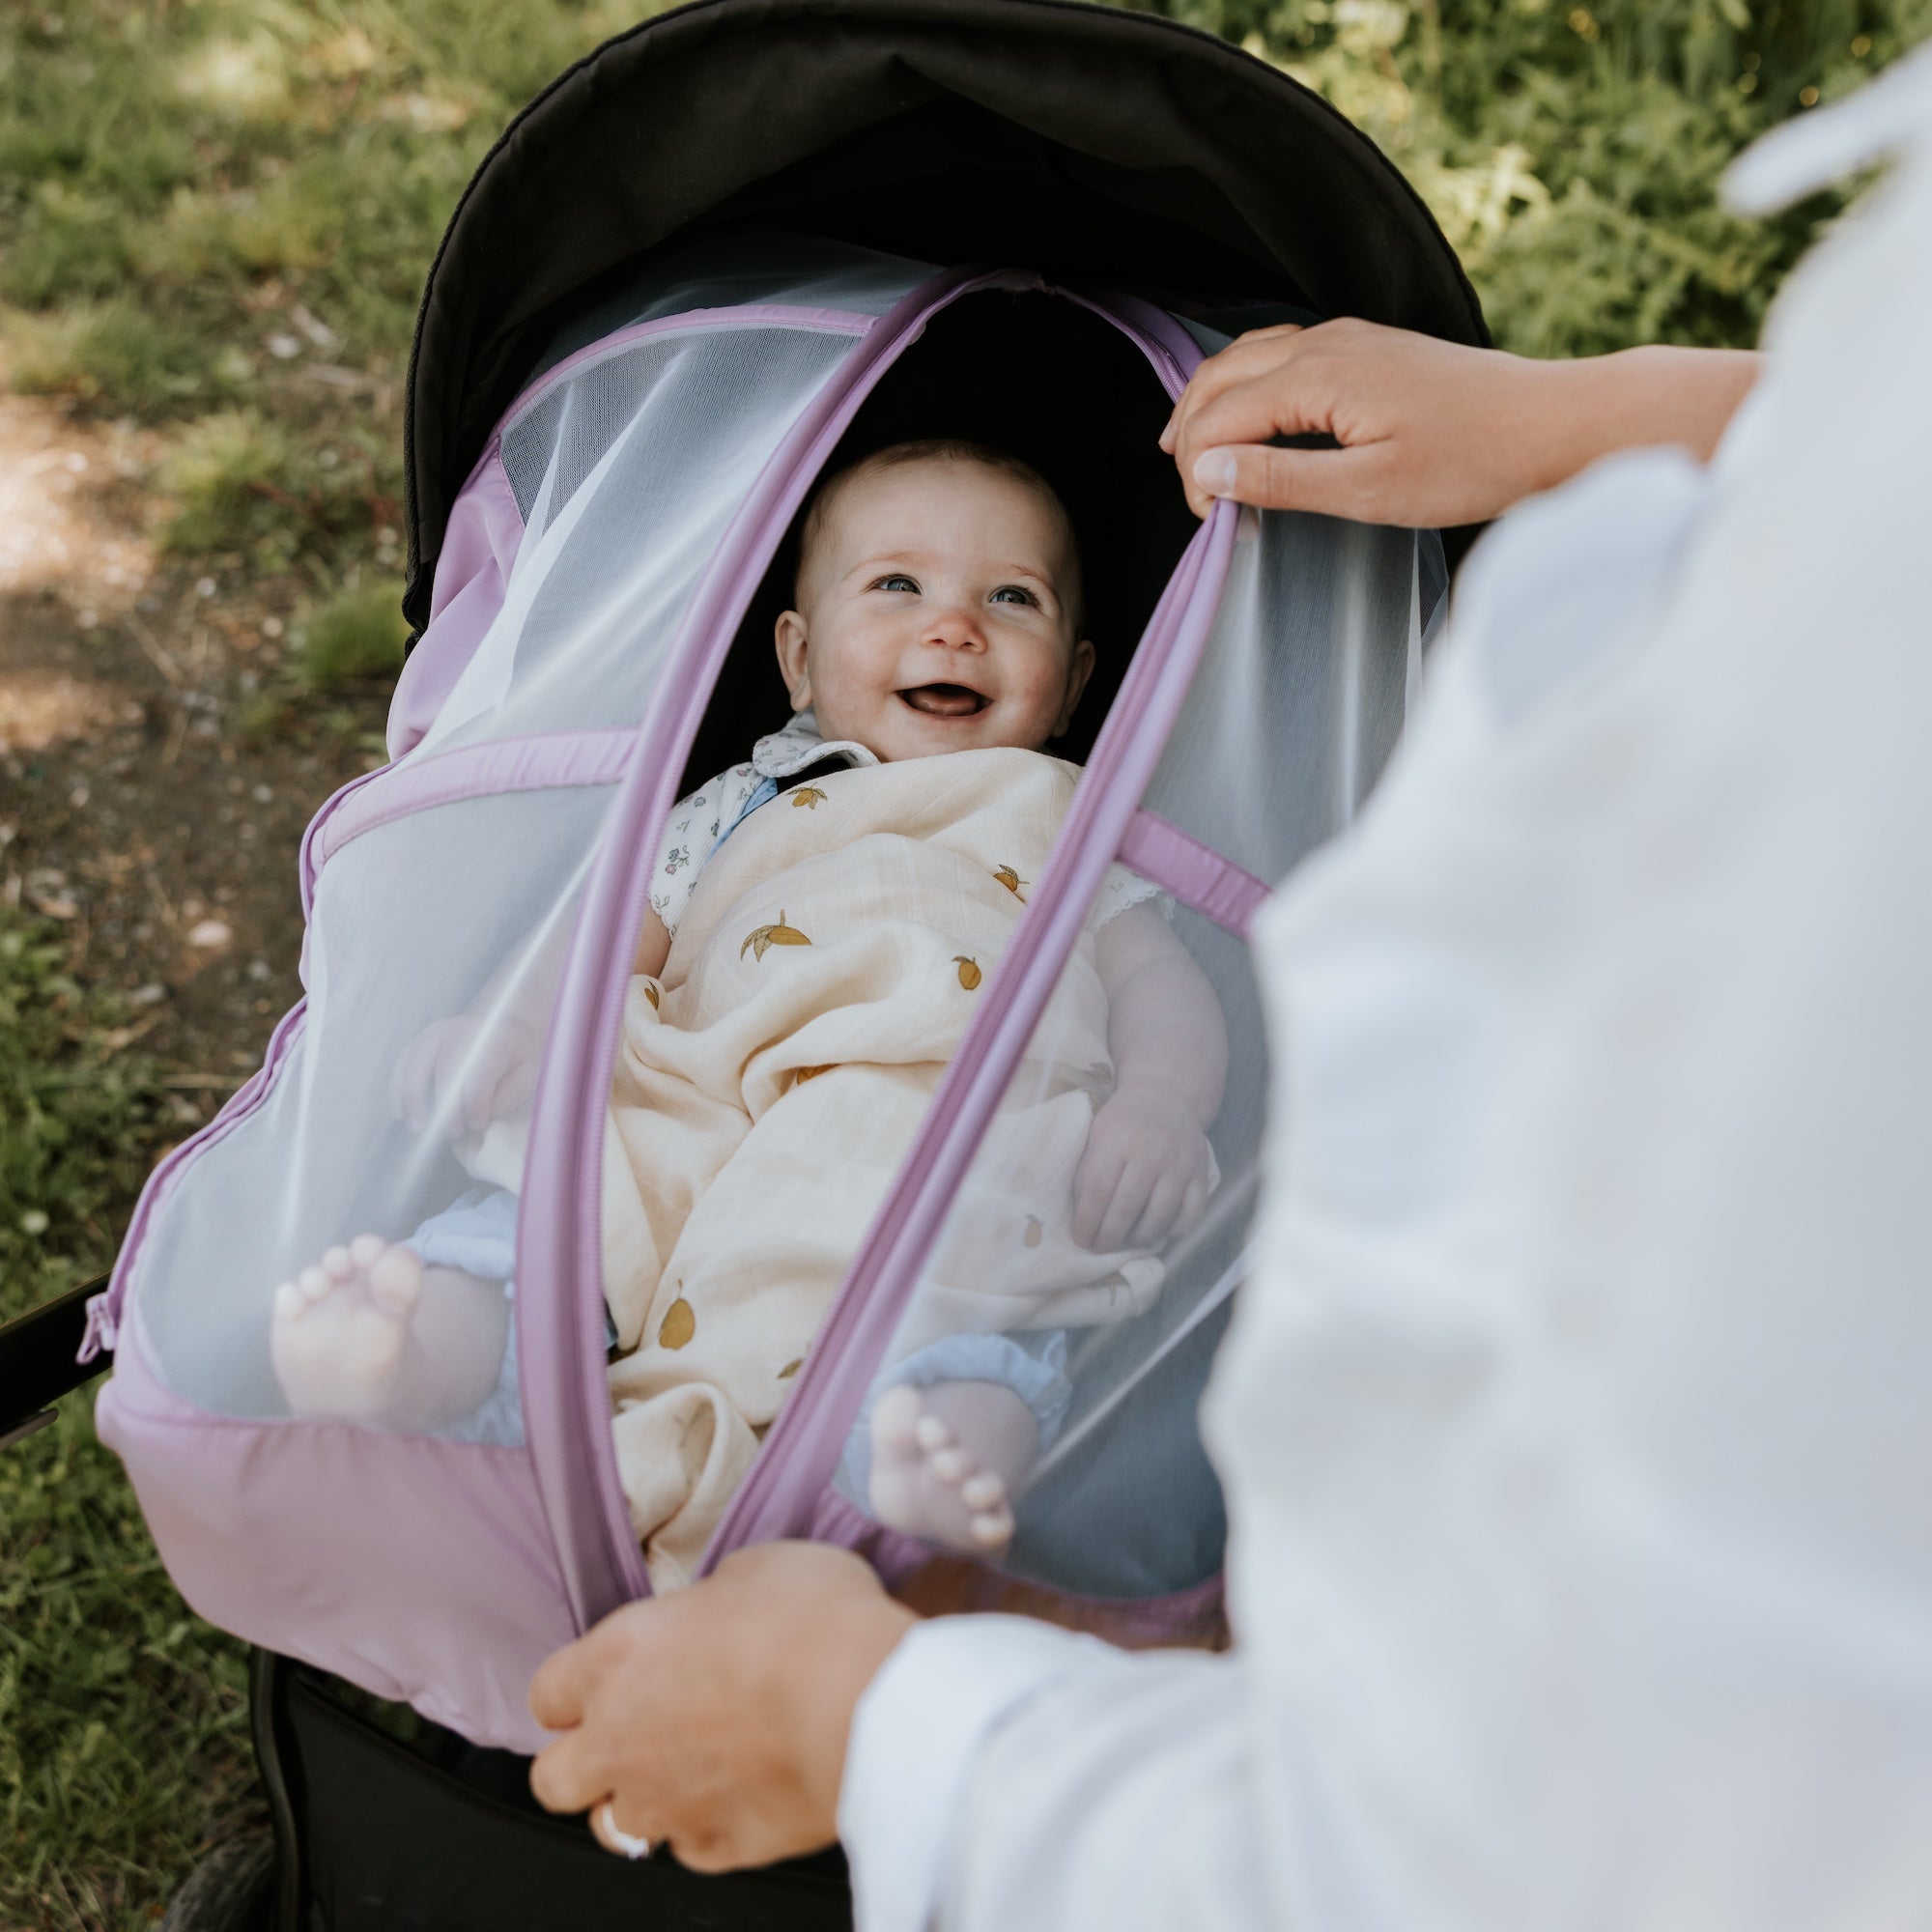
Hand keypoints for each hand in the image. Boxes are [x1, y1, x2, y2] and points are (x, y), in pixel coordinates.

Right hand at [391, 1011, 539, 1133]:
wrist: (502, 1024)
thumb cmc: (515, 1056)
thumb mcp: (527, 1075)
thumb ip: (506, 1096)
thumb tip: (476, 1118)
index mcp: (494, 1037)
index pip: (481, 1071)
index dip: (476, 1101)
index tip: (476, 1125)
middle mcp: (460, 1030)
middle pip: (446, 1068)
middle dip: (446, 1105)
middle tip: (451, 1132)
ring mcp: (435, 1034)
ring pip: (416, 1065)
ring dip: (414, 1099)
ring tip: (417, 1127)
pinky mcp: (419, 1042)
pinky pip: (402, 1064)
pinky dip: (398, 1090)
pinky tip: (400, 1113)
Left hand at [528, 1543, 915, 1872]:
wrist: (863, 1701)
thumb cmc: (810, 1622)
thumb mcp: (754, 1569)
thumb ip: (711, 1602)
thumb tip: (718, 1615)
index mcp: (617, 1659)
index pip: (546, 1693)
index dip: (573, 1692)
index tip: (601, 1685)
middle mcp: (620, 1740)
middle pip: (552, 1779)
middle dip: (581, 1763)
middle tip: (627, 1739)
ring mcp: (664, 1805)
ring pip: (613, 1828)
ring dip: (641, 1802)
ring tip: (689, 1773)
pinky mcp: (717, 1848)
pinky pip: (691, 1849)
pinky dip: (709, 1826)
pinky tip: (744, 1794)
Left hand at [1071, 1084, 1213, 1251]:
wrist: (1167, 1094)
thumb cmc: (1123, 1120)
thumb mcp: (1097, 1134)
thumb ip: (1088, 1170)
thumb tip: (1080, 1215)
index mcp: (1117, 1140)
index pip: (1098, 1191)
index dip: (1087, 1221)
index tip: (1080, 1238)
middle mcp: (1150, 1153)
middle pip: (1126, 1208)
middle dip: (1108, 1236)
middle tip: (1099, 1246)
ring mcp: (1179, 1165)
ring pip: (1159, 1217)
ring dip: (1138, 1238)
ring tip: (1125, 1240)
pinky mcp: (1200, 1174)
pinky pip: (1191, 1214)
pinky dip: (1175, 1230)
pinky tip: (1159, 1229)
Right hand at [1163, 320, 1760, 526]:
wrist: (1553, 424)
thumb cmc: (1472, 462)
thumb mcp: (1368, 491)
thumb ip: (1282, 479)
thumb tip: (1210, 470)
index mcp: (1317, 376)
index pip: (1220, 418)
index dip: (1200, 472)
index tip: (1211, 522)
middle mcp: (1326, 343)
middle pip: (1222, 376)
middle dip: (1191, 428)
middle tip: (1184, 486)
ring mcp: (1349, 338)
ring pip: (1248, 355)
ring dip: (1212, 398)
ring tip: (1190, 442)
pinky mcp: (1371, 347)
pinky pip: (1283, 350)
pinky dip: (1249, 380)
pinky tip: (1252, 406)